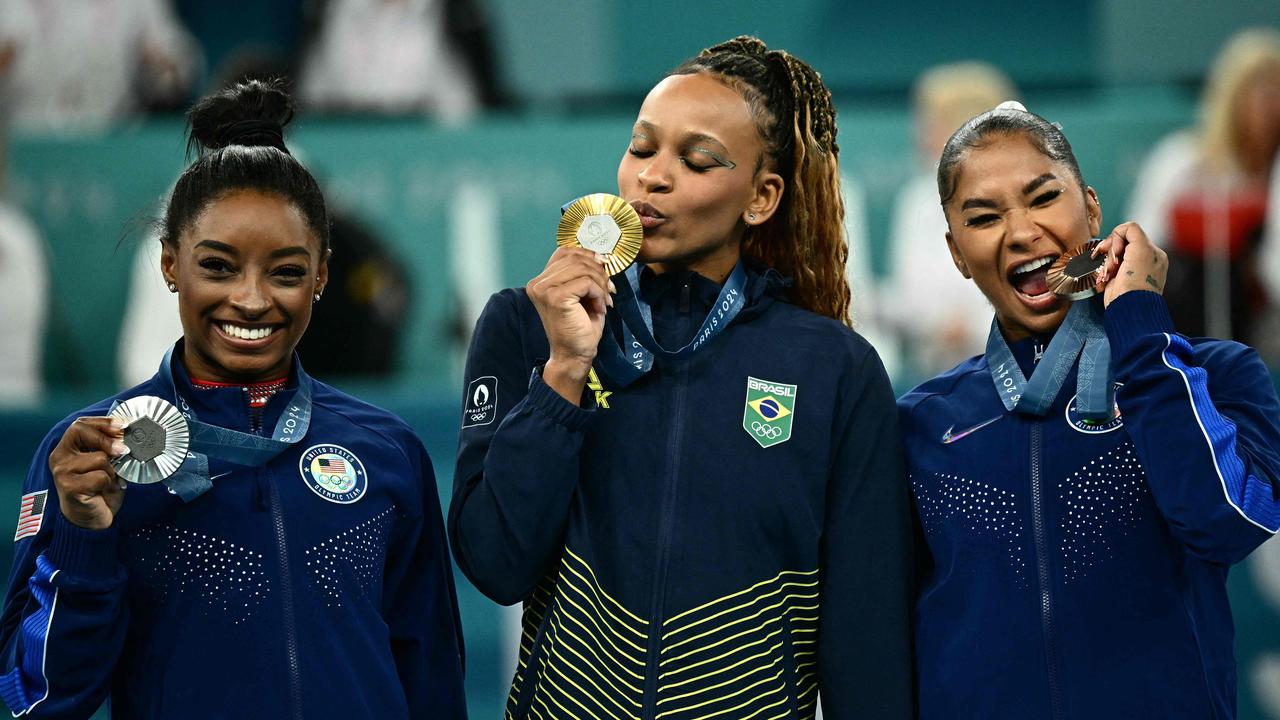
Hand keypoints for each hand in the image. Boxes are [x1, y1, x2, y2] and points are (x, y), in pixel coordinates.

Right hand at [48, 417, 128, 529]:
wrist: (92, 520)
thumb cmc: (99, 489)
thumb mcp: (107, 465)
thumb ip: (110, 449)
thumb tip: (128, 435)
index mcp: (67, 448)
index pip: (80, 424)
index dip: (103, 422)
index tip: (124, 425)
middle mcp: (59, 457)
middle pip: (82, 432)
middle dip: (108, 439)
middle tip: (124, 449)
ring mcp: (62, 472)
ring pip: (99, 458)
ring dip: (112, 470)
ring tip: (108, 481)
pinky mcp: (69, 487)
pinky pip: (100, 477)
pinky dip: (109, 483)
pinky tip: (103, 491)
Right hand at [525, 248, 614, 401]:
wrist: (574, 355)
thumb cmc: (580, 327)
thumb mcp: (581, 294)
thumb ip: (583, 273)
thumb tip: (600, 256)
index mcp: (541, 281)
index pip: (565, 251)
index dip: (588, 255)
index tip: (603, 269)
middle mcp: (538, 283)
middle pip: (575, 257)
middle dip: (598, 270)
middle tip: (608, 288)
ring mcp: (544, 290)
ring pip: (583, 268)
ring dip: (600, 283)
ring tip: (604, 299)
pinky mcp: (555, 298)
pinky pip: (586, 282)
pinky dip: (599, 293)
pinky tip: (600, 307)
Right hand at [1094, 221, 1167, 307]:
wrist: (1128, 305)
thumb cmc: (1137, 280)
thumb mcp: (1141, 247)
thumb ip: (1132, 230)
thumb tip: (1120, 231)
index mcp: (1153, 251)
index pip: (1130, 231)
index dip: (1118, 238)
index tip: (1116, 250)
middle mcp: (1143, 259)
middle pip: (1119, 242)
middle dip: (1111, 251)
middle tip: (1112, 263)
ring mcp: (1130, 269)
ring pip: (1111, 255)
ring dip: (1106, 262)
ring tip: (1109, 273)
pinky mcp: (1119, 279)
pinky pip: (1106, 267)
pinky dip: (1103, 271)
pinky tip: (1106, 279)